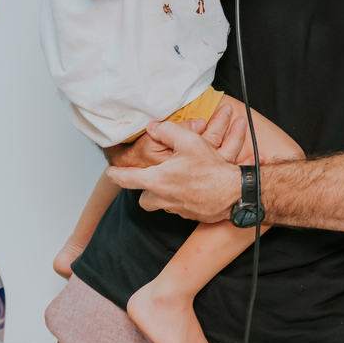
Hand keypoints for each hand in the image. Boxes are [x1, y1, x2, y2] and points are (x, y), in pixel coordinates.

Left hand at [105, 112, 247, 222]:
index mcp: (157, 180)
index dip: (116, 175)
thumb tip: (153, 127)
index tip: (111, 173)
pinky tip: (194, 189)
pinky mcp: (190, 215)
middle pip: (143, 199)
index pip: (127, 179)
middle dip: (144, 191)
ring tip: (174, 183)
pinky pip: (179, 208)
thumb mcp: (188, 141)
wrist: (232, 193)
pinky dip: (182, 199)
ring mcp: (176, 209)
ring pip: (161, 204)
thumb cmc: (211, 169)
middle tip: (151, 181)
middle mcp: (163, 197)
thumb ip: (166, 131)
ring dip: (163, 195)